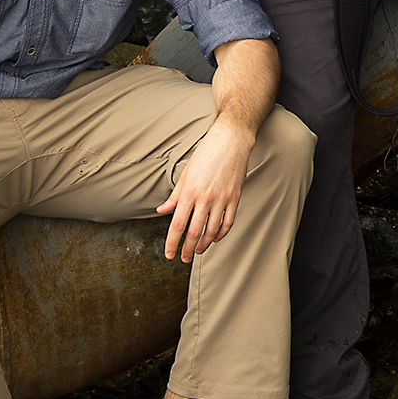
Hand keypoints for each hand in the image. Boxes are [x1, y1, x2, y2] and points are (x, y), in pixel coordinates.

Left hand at [157, 120, 253, 260]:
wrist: (230, 140)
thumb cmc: (206, 153)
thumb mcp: (185, 173)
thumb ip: (174, 195)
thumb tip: (163, 210)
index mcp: (189, 192)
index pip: (178, 225)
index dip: (172, 242)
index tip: (169, 253)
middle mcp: (205, 198)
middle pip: (194, 232)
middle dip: (187, 249)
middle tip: (183, 258)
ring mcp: (222, 199)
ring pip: (211, 230)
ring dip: (203, 244)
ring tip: (198, 251)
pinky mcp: (235, 198)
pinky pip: (228, 222)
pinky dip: (221, 233)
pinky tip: (215, 238)